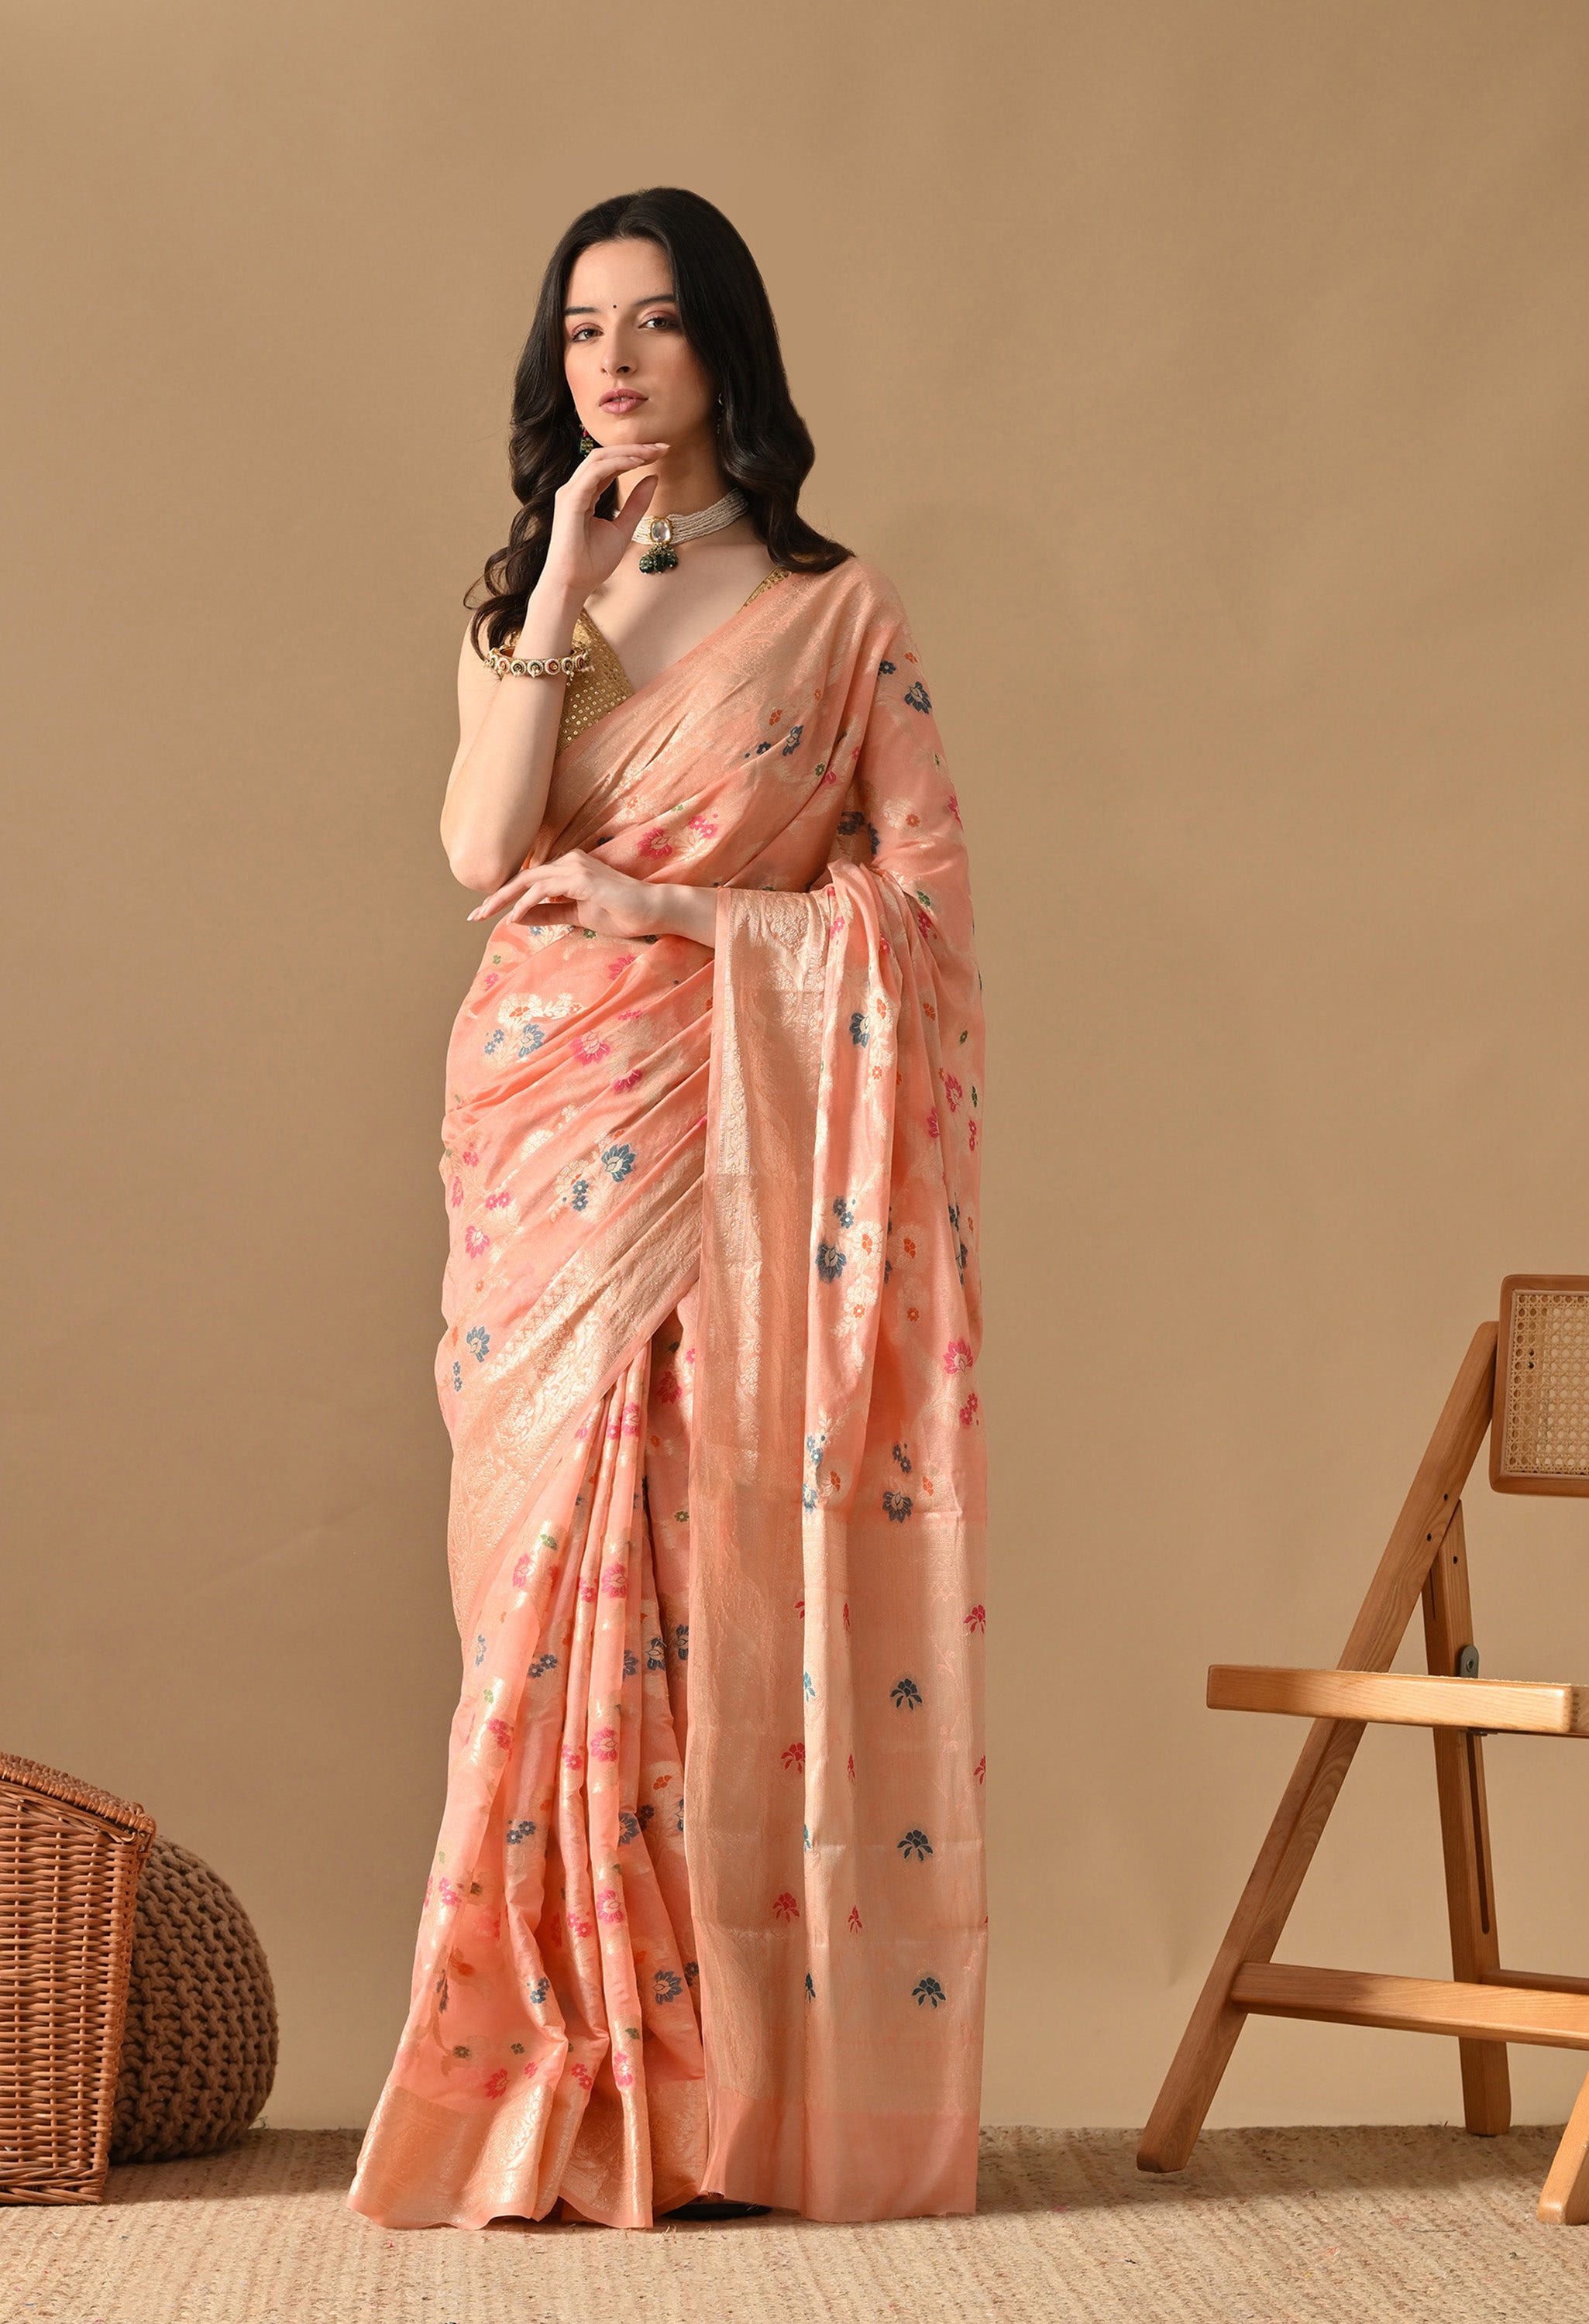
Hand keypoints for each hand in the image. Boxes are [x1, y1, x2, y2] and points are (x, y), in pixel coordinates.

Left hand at [468, 850, 663, 940]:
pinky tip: (513, 917)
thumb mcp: (577, 916)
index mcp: (568, 868)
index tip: (484, 913)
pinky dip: (526, 904)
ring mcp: (575, 867)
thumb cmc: (621, 913)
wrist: (653, 911)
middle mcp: (569, 861)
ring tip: (486, 916)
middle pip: (522, 877)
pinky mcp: (582, 878)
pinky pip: (544, 890)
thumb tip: (519, 917)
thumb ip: (549, 914)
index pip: (529, 880)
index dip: (504, 896)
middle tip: (473, 915)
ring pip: (528, 881)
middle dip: (496, 896)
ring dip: (504, 900)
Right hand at [539, 441, 668, 601]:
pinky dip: (617, 464)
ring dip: (628, 452)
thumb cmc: (592, 563)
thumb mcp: (623, 529)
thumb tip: (654, 478)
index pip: (611, 465)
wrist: (573, 584)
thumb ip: (636, 504)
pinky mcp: (570, 500)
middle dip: (635, 448)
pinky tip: (637, 463)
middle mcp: (575, 489)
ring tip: (652, 452)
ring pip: (598, 458)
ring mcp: (570, 493)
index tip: (661, 454)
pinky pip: (595, 472)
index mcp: (585, 494)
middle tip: (662, 447)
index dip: (635, 456)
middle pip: (605, 455)